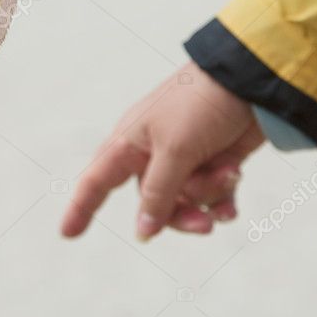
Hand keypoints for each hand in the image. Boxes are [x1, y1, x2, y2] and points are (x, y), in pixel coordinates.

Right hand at [61, 61, 264, 239]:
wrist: (250, 82)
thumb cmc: (200, 106)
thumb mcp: (175, 151)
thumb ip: (157, 194)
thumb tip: (143, 232)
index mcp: (130, 143)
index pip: (96, 181)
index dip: (81, 207)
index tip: (66, 234)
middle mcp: (153, 154)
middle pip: (153, 205)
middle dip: (180, 215)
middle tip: (203, 224)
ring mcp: (185, 159)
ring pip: (187, 202)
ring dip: (209, 195)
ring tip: (229, 174)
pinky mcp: (213, 162)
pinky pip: (211, 198)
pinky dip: (223, 201)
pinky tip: (234, 201)